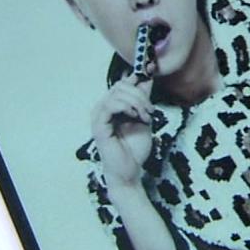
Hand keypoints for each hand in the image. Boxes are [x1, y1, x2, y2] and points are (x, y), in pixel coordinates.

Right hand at [90, 74, 155, 189]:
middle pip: (121, 85)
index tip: (151, 83)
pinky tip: (134, 117)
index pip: (122, 83)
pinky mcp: (98, 125)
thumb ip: (143, 100)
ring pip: (117, 93)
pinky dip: (126, 107)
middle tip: (150, 111)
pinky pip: (110, 105)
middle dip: (140, 95)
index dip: (137, 79)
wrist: (130, 170)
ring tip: (145, 117)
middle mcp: (103, 108)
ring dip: (136, 102)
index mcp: (112, 106)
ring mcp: (99, 116)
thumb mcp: (143, 118)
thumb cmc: (134, 148)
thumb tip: (146, 79)